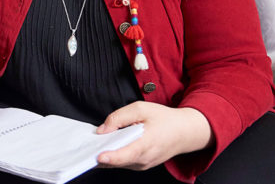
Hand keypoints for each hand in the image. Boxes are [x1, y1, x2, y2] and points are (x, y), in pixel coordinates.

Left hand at [95, 102, 212, 169]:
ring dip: (108, 155)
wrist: (184, 132)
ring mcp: (144, 165)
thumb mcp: (141, 109)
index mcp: (147, 143)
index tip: (98, 156)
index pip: (126, 154)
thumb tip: (102, 130)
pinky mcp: (142, 166)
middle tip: (90, 144)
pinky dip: (115, 155)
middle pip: (118, 160)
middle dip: (102, 153)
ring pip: (119, 163)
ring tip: (100, 143)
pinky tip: (110, 146)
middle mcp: (145, 158)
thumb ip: (119, 117)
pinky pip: (124, 162)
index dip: (111, 157)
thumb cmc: (164, 119)